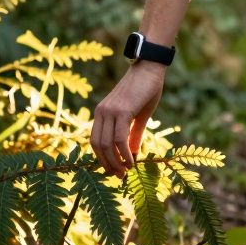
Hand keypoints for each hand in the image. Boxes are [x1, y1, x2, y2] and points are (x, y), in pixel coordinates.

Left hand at [91, 62, 165, 176]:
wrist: (149, 68)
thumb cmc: (146, 89)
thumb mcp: (139, 115)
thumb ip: (133, 133)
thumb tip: (132, 153)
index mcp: (102, 113)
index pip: (95, 141)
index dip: (103, 159)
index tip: (115, 171)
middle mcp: (102, 112)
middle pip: (98, 146)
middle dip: (108, 164)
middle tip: (120, 176)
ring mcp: (110, 111)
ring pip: (107, 145)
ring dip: (116, 162)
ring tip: (126, 172)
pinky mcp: (122, 111)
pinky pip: (119, 139)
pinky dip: (125, 154)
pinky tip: (132, 162)